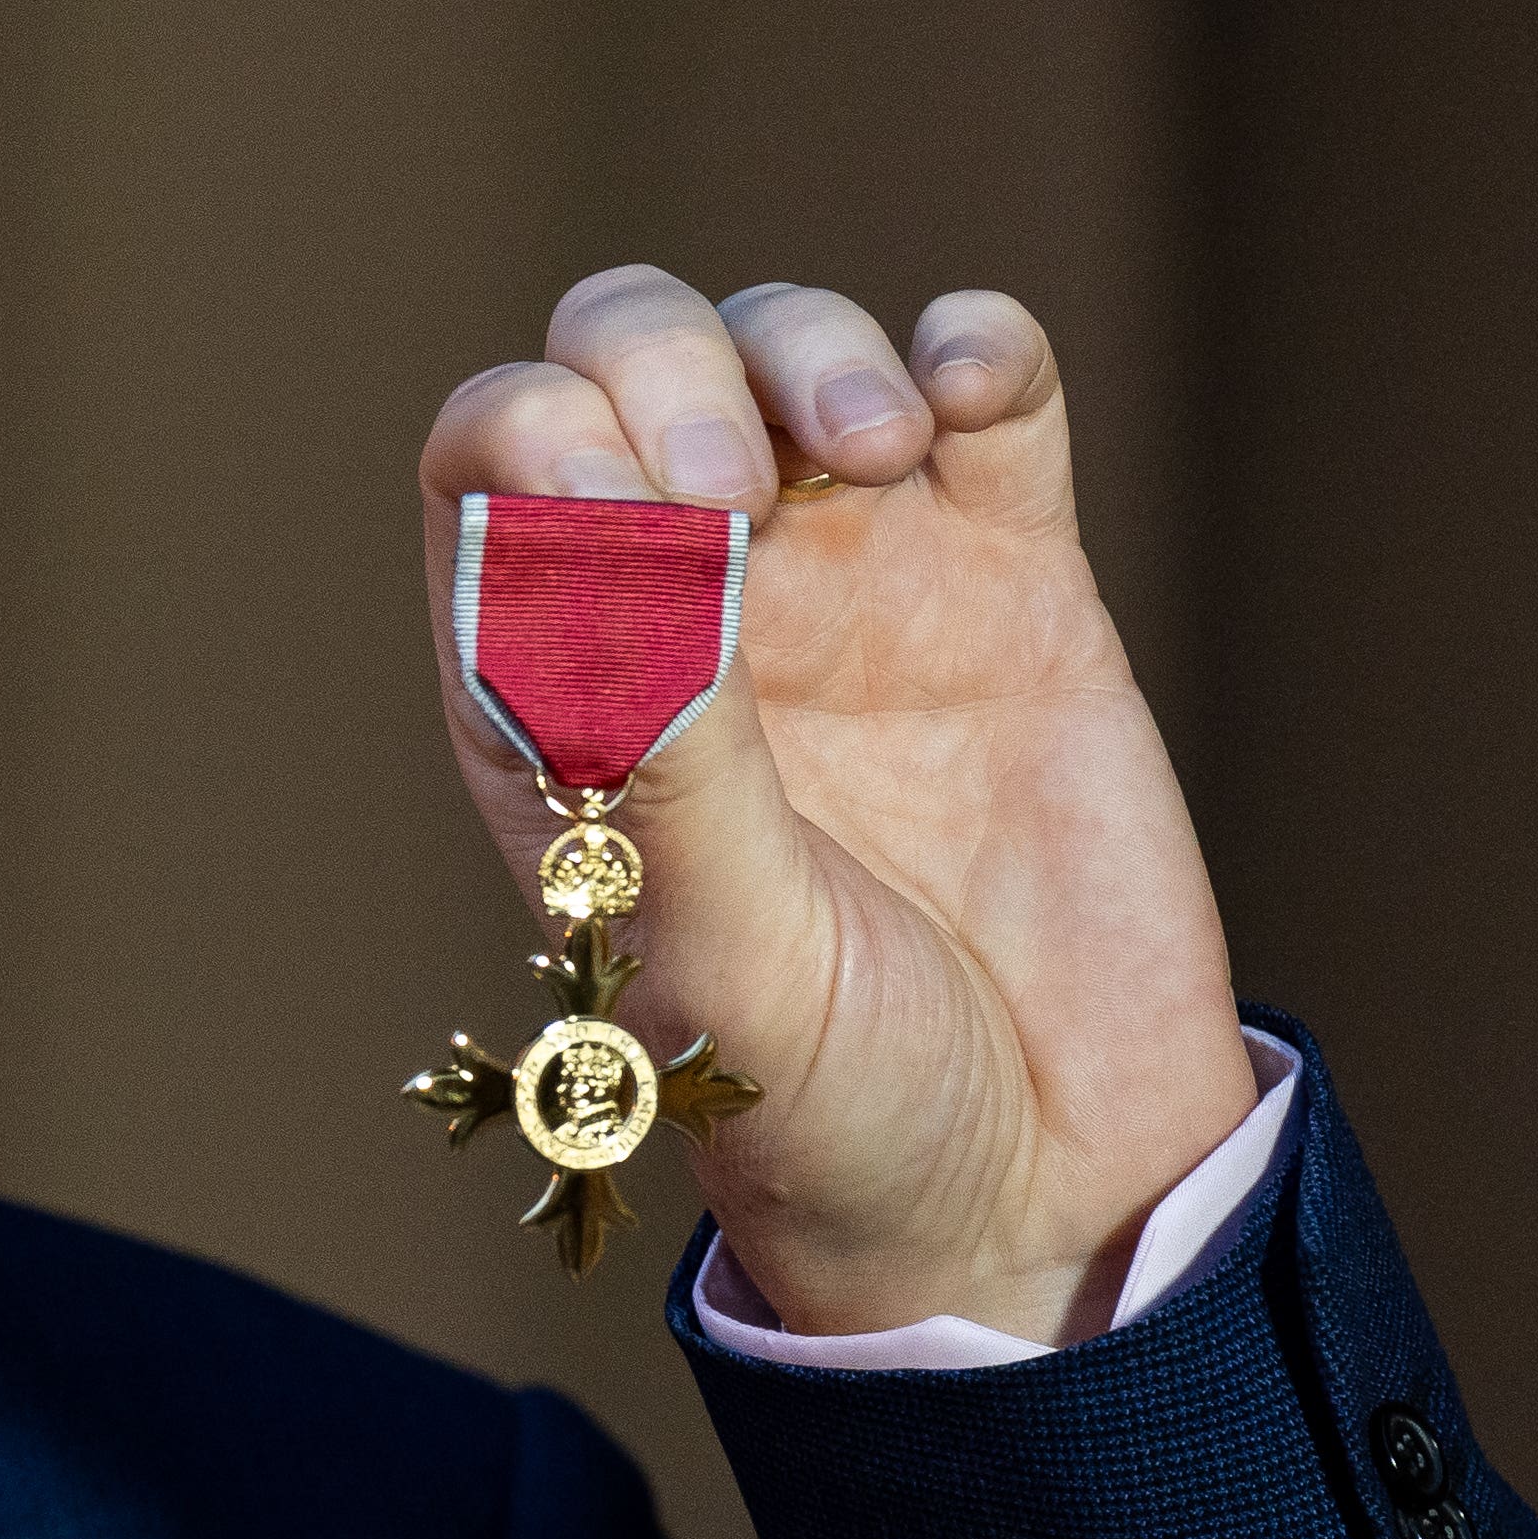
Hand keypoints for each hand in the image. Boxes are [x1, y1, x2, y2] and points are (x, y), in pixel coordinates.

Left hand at [420, 269, 1258, 1341]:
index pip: (493, 464)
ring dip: (814, 349)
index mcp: (563, 693)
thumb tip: (588, 511)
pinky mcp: (1011, 580)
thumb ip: (663, 744)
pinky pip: (982, 397)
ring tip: (875, 452)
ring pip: (786, 350)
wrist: (1044, 1191)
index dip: (545, 430)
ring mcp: (851, 582)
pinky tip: (968, 390)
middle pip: (623, 363)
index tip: (640, 510)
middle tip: (740, 481)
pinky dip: (970, 347)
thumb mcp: (722, 949)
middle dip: (668, 358)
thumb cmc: (829, 1107)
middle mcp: (686, 612)